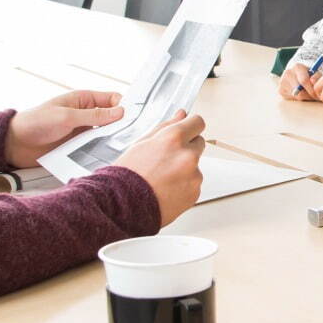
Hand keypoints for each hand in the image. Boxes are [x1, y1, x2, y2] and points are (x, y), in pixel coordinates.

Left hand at [3, 90, 124, 167]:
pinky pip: (95, 148)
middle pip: (112, 118)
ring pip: (106, 135)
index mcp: (83, 100)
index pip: (112, 99)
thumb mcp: (67, 117)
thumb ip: (94, 116)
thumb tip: (120, 112)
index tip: (135, 117)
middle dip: (122, 125)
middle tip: (134, 135)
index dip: (124, 106)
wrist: (14, 144)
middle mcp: (86, 115)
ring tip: (124, 148)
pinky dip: (102, 151)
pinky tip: (109, 157)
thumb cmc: (36, 122)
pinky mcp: (78, 147)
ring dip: (113, 140)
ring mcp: (83, 131)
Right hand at [113, 110, 205, 225]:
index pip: (197, 122)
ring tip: (162, 178)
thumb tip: (181, 115)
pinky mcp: (195, 192)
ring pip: (195, 165)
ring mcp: (194, 175)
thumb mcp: (141, 143)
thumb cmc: (127, 176)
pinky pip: (194, 183)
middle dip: (186, 148)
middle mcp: (187, 155)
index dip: (190, 126)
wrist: (123, 207)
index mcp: (174, 138)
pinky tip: (166, 189)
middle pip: (198, 143)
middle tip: (166, 159)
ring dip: (185, 169)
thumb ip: (165, 126)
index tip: (186, 131)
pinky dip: (184, 185)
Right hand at [278, 62, 321, 100]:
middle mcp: (287, 73)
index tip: (316, 94)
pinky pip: (291, 98)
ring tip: (308, 93)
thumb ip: (317, 77)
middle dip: (308, 95)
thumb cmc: (308, 74)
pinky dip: (298, 98)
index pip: (304, 81)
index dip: (311, 89)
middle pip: (299, 91)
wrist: (297, 73)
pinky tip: (300, 93)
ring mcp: (282, 82)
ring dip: (304, 97)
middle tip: (313, 96)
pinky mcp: (280, 90)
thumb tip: (313, 82)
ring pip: (296, 96)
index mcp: (297, 67)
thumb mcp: (315, 72)